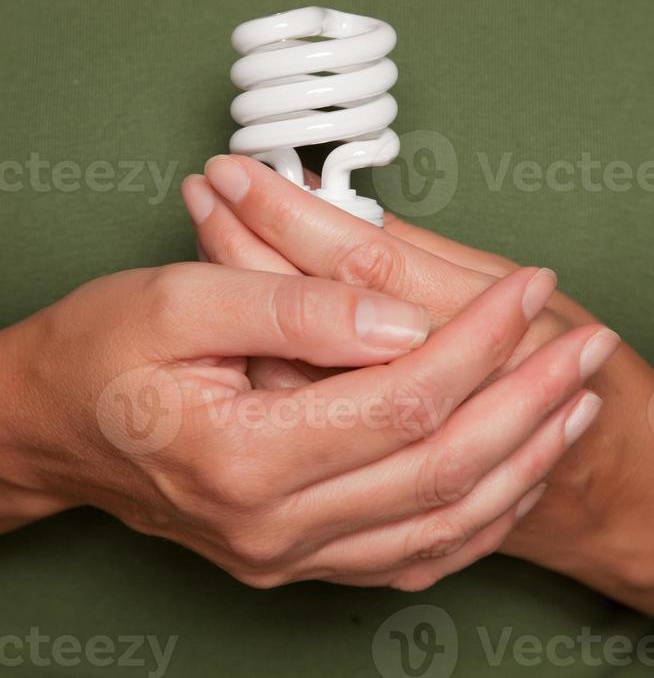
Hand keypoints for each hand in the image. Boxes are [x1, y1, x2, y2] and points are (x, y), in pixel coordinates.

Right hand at [0, 257, 609, 589]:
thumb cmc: (99, 354)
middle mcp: (268, 527)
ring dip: (519, 462)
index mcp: (239, 456)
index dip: (477, 340)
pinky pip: (410, 556)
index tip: (523, 290)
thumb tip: (398, 317)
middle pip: (438, 468)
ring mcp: (284, 555)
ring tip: (572, 402)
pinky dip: (477, 515)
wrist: (49, 426)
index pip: (401, 399)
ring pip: (439, 526)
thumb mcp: (180, 296)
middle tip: (578, 343)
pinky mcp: (294, 556)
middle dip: (524, 399)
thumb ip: (294, 304)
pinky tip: (515, 472)